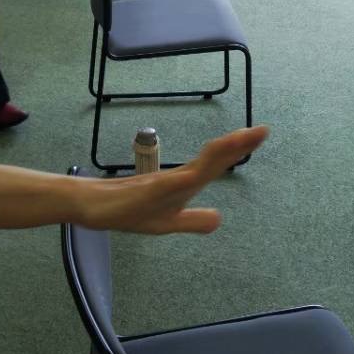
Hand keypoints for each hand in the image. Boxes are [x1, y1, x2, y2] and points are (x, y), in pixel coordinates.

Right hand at [87, 126, 268, 233]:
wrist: (91, 205)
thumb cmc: (126, 209)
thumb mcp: (166, 223)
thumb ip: (192, 221)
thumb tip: (219, 218)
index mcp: (184, 184)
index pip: (216, 164)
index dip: (238, 151)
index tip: (260, 134)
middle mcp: (177, 180)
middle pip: (211, 160)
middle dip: (237, 146)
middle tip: (262, 130)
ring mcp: (161, 185)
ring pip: (195, 168)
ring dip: (216, 155)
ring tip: (238, 141)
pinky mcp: (145, 193)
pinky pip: (166, 186)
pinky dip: (182, 181)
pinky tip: (193, 176)